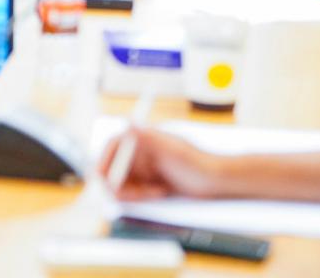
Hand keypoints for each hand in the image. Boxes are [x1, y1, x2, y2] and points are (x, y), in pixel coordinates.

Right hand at [99, 128, 222, 200]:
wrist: (216, 181)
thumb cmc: (198, 163)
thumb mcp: (173, 150)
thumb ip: (149, 138)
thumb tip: (128, 124)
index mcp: (143, 138)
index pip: (113, 145)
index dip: (104, 160)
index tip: (103, 177)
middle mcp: (140, 151)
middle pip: (113, 167)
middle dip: (119, 183)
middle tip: (132, 194)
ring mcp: (144, 167)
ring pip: (122, 183)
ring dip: (133, 192)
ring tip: (154, 192)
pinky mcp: (148, 181)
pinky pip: (133, 192)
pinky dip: (142, 196)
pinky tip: (160, 193)